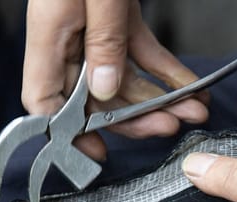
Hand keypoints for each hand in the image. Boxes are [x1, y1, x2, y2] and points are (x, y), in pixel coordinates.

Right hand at [22, 0, 208, 159]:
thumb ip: (104, 40)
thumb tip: (106, 92)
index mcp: (49, 33)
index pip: (43, 99)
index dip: (66, 131)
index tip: (96, 152)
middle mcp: (68, 36)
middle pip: (93, 96)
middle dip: (133, 117)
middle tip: (167, 128)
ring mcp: (93, 27)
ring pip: (122, 77)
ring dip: (158, 97)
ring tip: (192, 110)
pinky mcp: (117, 14)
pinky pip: (141, 51)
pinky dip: (166, 69)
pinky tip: (191, 85)